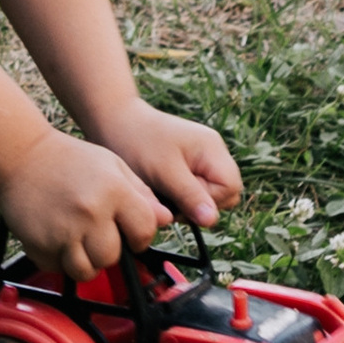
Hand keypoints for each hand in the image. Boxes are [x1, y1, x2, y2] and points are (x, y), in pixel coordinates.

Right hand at [0, 130, 170, 283]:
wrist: (20, 154)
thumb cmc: (68, 158)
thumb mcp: (112, 165)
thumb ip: (141, 193)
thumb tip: (164, 220)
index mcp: (114, 191)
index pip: (144, 232)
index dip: (140, 237)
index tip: (130, 234)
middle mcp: (90, 213)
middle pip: (112, 257)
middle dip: (109, 251)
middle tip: (96, 235)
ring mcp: (63, 230)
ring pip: (85, 270)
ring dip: (84, 262)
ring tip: (77, 241)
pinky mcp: (39, 243)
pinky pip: (57, 268)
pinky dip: (58, 260)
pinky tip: (56, 239)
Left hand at [95, 102, 242, 228]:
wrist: (113, 122)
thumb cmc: (136, 143)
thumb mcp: (163, 172)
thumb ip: (189, 196)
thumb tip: (211, 220)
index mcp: (212, 149)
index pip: (230, 189)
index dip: (208, 202)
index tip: (178, 200)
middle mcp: (212, 153)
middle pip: (222, 195)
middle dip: (196, 205)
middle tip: (166, 199)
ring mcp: (201, 159)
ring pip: (206, 196)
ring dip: (184, 203)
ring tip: (159, 192)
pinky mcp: (187, 166)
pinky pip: (192, 191)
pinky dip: (176, 196)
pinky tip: (158, 189)